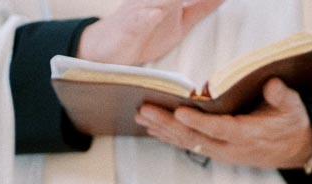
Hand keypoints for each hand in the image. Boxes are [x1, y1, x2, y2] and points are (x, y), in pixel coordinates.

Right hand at [78, 0, 224, 67]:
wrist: (107, 50)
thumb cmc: (146, 34)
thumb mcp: (181, 21)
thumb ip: (201, 7)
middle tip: (203, 0)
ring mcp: (142, 9)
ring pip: (161, 0)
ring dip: (172, 0)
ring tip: (183, 1)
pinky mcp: (129, 25)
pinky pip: (139, 19)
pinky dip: (147, 16)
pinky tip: (154, 14)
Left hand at [136, 79, 311, 169]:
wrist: (298, 150)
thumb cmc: (292, 124)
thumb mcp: (293, 108)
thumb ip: (282, 97)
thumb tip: (271, 85)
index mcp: (248, 135)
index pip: (220, 128)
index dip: (199, 122)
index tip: (180, 111)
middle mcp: (231, 147)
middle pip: (195, 138)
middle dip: (168, 124)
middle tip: (146, 112)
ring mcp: (222, 152)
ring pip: (188, 143)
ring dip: (163, 131)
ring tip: (142, 117)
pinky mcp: (218, 152)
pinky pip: (191, 146)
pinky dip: (171, 137)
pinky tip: (154, 130)